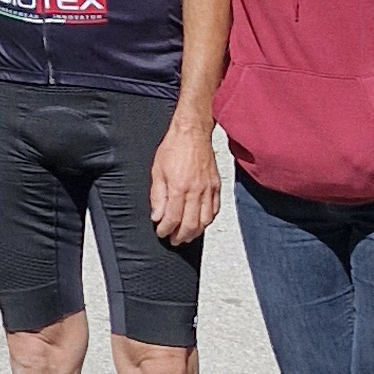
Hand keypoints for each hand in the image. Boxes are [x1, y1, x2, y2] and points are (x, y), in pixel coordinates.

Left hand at [149, 119, 220, 245]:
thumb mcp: (157, 171)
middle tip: (173, 240)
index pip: (173, 218)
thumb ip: (157, 196)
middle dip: (181, 236)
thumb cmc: (173, 148)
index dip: (166, 229)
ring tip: (186, 235)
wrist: (192, 133)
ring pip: (205, 220)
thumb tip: (157, 216)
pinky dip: (208, 220)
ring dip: (195, 232)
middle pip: (191, 224)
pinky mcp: (216, 186)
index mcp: (179, 187)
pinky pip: (215, 210)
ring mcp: (209, 189)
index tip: (161, 232)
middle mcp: (196, 191)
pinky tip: (200, 223)